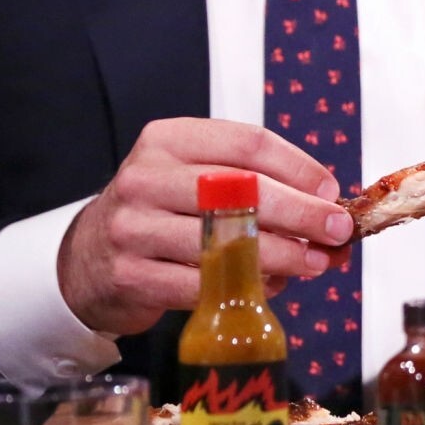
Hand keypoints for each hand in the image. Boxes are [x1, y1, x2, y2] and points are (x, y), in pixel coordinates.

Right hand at [57, 118, 352, 337]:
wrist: (86, 259)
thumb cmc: (161, 211)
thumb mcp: (196, 177)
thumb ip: (252, 181)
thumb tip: (327, 204)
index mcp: (168, 139)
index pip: (248, 143)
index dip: (299, 167)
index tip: (331, 190)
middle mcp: (146, 176)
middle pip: (241, 190)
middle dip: (301, 212)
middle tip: (338, 230)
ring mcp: (133, 227)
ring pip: (225, 241)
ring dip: (282, 255)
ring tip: (317, 262)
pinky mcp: (130, 275)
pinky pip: (202, 284)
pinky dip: (246, 285)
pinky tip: (273, 284)